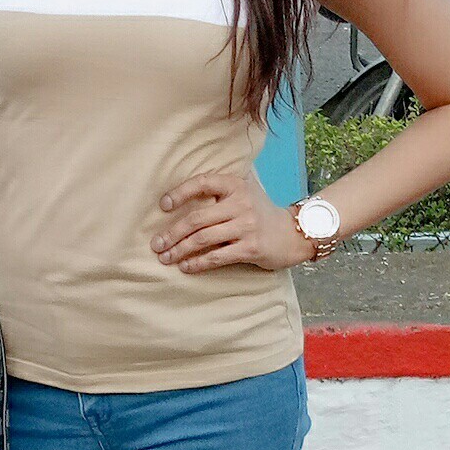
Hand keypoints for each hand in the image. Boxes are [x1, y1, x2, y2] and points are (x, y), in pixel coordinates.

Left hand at [150, 170, 313, 273]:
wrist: (293, 233)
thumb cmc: (260, 212)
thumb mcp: (245, 191)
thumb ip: (220, 188)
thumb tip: (181, 194)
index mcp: (236, 185)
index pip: (202, 183)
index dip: (180, 193)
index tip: (163, 205)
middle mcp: (240, 203)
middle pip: (197, 218)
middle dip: (172, 233)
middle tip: (156, 244)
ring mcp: (246, 226)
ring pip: (203, 239)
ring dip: (180, 250)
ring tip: (165, 257)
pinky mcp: (251, 247)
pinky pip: (217, 256)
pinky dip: (198, 263)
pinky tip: (185, 267)